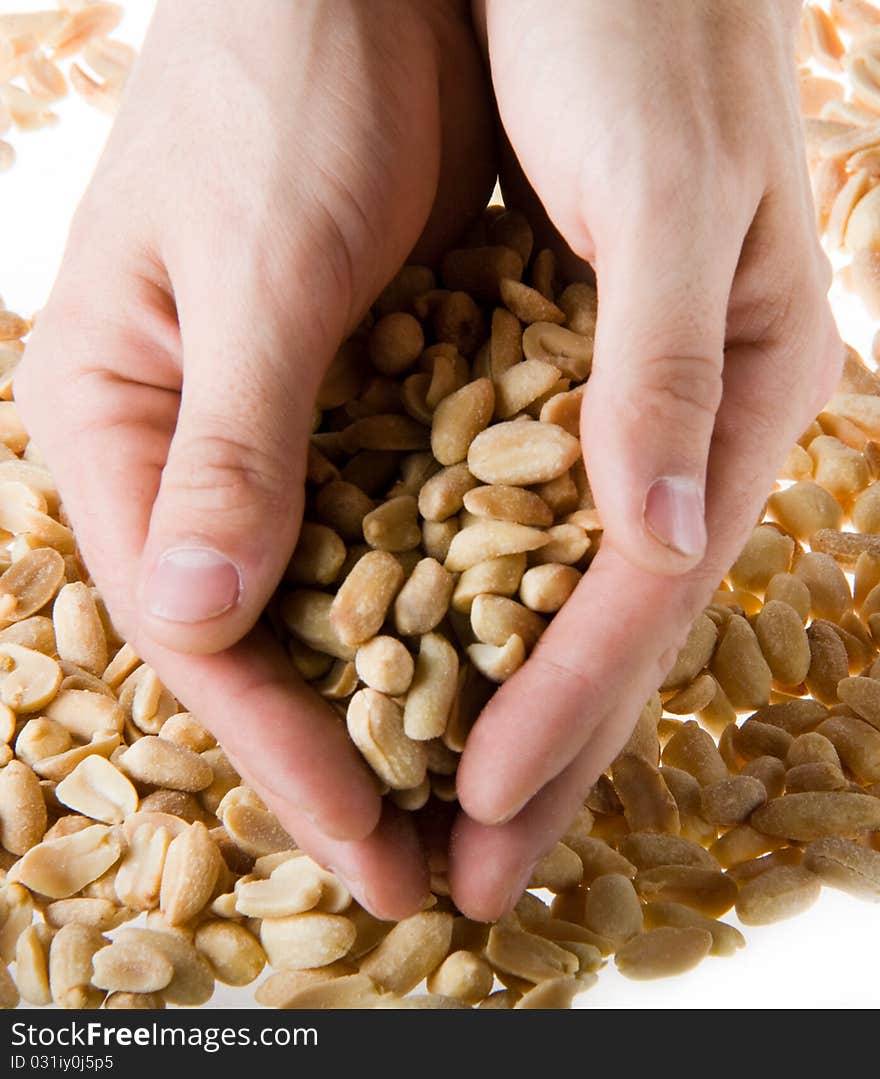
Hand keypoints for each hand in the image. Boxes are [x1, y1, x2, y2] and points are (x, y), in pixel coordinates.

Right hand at [15, 0, 493, 918]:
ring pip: (323, 602)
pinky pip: (385, 534)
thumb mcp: (263, 268)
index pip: (195, 630)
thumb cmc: (284, 86)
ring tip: (459, 805)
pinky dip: (434, 610)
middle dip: (337, 755)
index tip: (373, 840)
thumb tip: (196, 618)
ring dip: (391, 701)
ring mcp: (262, 436)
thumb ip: (230, 444)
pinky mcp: (340, 410)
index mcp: (114, 423)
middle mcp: (179, 450)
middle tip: (421, 866)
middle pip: (255, 641)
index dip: (283, 745)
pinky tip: (486, 675)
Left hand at [450, 0, 843, 919]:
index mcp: (737, 392)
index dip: (562, 713)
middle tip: (478, 881)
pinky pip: (537, 535)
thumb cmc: (637, 32)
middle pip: (611, 630)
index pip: (635, 600)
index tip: (483, 816)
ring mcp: (643, 420)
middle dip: (545, 759)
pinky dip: (495, 616)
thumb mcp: (656, 192)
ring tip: (462, 811)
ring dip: (518, 709)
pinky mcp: (580, 391)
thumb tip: (663, 540)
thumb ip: (659, 369)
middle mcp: (694, 428)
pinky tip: (455, 668)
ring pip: (574, 600)